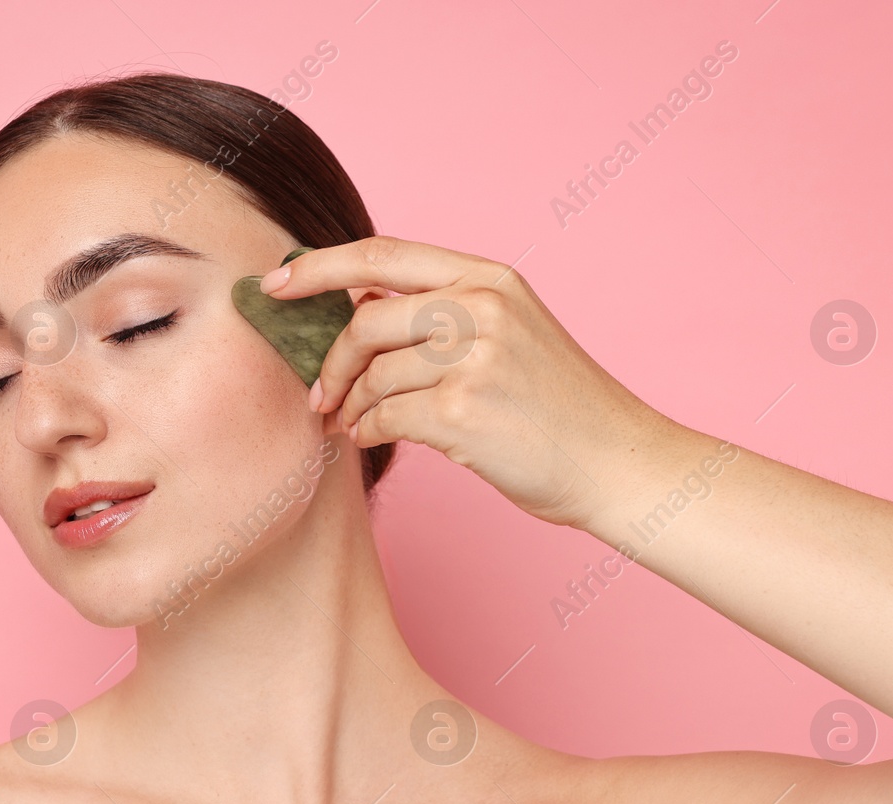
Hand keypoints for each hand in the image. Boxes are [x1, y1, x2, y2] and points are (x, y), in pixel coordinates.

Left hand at [261, 235, 675, 528]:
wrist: (618, 461)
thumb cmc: (558, 408)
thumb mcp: (511, 332)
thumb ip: (443, 312)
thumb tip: (356, 308)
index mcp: (490, 278)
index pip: (382, 253)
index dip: (317, 266)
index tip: (274, 285)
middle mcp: (483, 307)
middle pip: (365, 320)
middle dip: (329, 363)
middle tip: (319, 397)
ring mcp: (475, 357)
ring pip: (372, 374)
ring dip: (352, 407)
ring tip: (355, 425)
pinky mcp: (465, 411)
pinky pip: (384, 415)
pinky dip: (366, 431)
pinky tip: (373, 439)